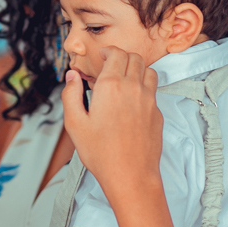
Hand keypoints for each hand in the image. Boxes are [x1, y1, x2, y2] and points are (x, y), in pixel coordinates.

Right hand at [61, 48, 161, 194]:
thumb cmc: (101, 153)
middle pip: (134, 58)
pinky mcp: (157, 113)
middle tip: (110, 64)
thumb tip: (71, 76)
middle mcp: (133, 88)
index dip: (108, 51)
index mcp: (111, 86)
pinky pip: (153, 90)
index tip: (101, 55)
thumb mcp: (75, 124)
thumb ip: (71, 95)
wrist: (131, 175)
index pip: (116, 54)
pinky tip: (132, 100)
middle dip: (121, 56)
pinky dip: (143, 87)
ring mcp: (149, 100)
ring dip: (136, 68)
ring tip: (124, 78)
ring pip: (148, 71)